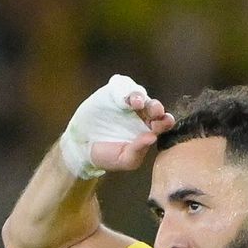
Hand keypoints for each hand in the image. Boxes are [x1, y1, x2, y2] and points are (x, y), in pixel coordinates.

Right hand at [59, 75, 175, 178]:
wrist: (82, 148)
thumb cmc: (108, 156)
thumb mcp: (125, 160)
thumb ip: (138, 150)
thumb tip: (152, 138)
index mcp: (148, 129)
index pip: (162, 122)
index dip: (165, 121)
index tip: (166, 122)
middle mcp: (140, 114)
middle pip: (153, 105)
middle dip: (156, 107)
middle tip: (155, 111)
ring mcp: (126, 103)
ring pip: (138, 93)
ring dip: (139, 96)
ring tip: (136, 103)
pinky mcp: (112, 94)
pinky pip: (121, 87)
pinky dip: (123, 89)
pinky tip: (121, 98)